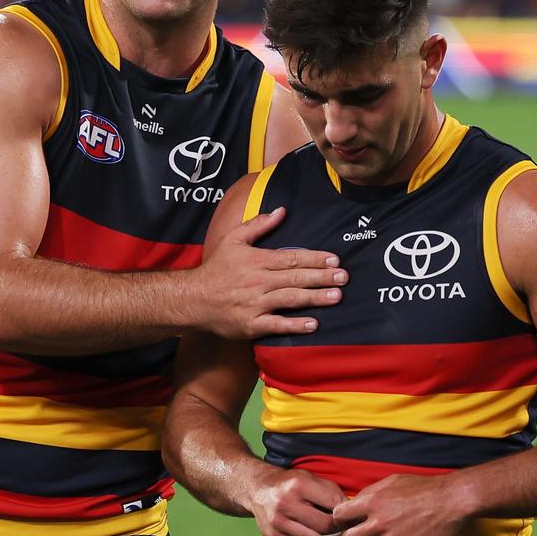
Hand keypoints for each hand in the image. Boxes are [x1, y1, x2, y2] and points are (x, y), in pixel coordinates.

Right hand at [197, 207, 347, 338]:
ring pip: (290, 299)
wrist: (192, 299)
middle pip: (296, 277)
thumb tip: (282, 210)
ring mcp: (255, 304)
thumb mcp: (233, 240)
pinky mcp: (251, 325)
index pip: (291, 257)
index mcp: (256, 261)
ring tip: (337, 297)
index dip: (315, 258)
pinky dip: (295, 325)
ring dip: (315, 298)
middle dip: (322, 277)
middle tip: (344, 277)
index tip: (334, 259)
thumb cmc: (216, 268)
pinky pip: (277, 325)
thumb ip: (258, 225)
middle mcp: (258, 282)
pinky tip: (313, 324)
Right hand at [249, 465, 347, 535]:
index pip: (333, 505)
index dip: (346, 514)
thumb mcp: (310, 478)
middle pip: (325, 526)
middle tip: (343, 529)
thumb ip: (331, 491)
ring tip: (330, 535)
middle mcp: (287, 503)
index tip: (350, 517)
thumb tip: (351, 510)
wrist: (257, 489)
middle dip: (337, 529)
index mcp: (299, 484)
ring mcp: (278, 521)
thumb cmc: (289, 482)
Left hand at [333, 473, 468, 535]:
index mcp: (372, 501)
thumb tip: (354, 504)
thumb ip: (370, 493)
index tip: (347, 521)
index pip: (339, 516)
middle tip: (361, 535)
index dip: (341, 520)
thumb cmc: (422, 487)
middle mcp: (378, 522)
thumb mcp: (391, 481)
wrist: (451, 501)